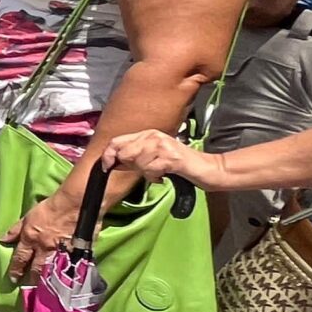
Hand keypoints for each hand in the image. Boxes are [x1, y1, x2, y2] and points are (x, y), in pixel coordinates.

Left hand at [0, 190, 85, 284]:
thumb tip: (2, 239)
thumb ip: (16, 230)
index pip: (19, 258)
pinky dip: (66, 274)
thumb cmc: (50, 208)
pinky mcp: (75, 253)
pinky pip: (69, 267)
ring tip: (46, 288)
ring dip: (48, 280)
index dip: (15, 269)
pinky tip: (66, 281)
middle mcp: (43, 248)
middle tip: (30, 288)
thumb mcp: (28, 216)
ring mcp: (59, 252)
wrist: (73, 205)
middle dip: (32, 279)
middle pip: (36, 268)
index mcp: (30, 238)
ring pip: (51, 270)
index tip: (13, 278)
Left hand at [101, 130, 225, 189]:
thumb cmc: (178, 165)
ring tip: (159, 172)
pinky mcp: (171, 157)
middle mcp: (154, 135)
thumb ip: (133, 158)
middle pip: (125, 152)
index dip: (108, 154)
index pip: (117, 140)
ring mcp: (163, 145)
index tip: (106, 167)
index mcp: (147, 134)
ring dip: (146, 173)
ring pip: (138, 162)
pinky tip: (164, 175)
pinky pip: (150, 170)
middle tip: (147, 170)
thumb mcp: (152, 158)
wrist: (206, 168)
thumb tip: (111, 162)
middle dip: (131, 166)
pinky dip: (155, 177)